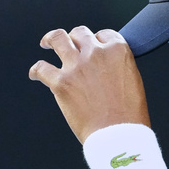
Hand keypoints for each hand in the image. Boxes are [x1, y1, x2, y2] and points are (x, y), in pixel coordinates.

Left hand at [29, 26, 150, 142]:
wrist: (118, 135)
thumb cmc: (128, 115)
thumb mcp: (132, 79)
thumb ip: (118, 65)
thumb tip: (106, 66)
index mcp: (117, 51)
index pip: (104, 35)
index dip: (97, 40)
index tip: (93, 46)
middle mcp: (96, 53)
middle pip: (80, 33)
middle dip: (76, 38)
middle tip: (71, 44)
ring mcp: (76, 66)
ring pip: (58, 38)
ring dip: (51, 39)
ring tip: (47, 42)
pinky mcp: (61, 83)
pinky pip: (42, 68)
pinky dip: (36, 70)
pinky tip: (35, 74)